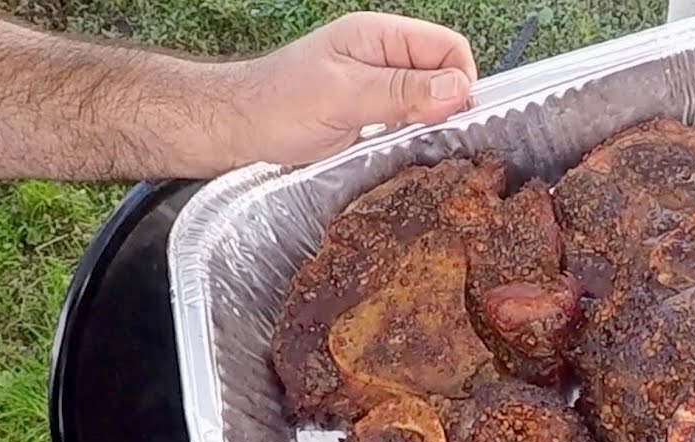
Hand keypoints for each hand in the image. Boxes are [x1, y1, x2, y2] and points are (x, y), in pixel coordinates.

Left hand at [225, 11, 478, 166]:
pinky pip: (408, 121)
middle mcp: (382, 57)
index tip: (449, 117)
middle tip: (426, 136)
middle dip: (445, 106)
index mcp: (378, 36)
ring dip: (427, 124)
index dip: (459, 81)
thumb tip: (456, 89)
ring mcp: (376, 86)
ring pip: (428, 100)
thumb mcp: (343, 97)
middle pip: (442, 75)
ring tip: (407, 145)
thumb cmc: (276, 105)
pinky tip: (396, 151)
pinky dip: (411, 136)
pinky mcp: (370, 115)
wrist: (235, 130)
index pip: (448, 48)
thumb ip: (400, 91)